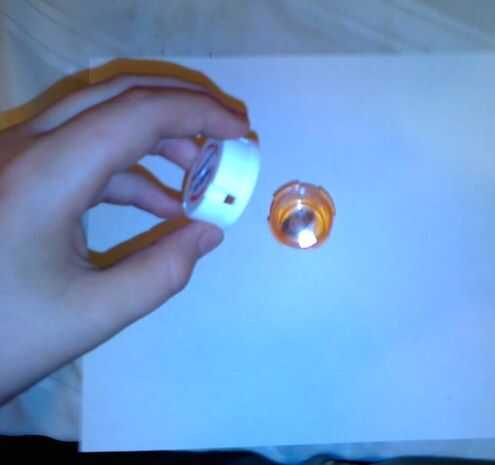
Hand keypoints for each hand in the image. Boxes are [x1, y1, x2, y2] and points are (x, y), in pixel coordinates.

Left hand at [0, 74, 248, 403]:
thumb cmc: (8, 333)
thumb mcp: (94, 313)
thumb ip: (163, 272)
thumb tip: (211, 232)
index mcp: (44, 177)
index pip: (135, 115)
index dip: (196, 114)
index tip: (239, 133)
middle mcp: (26, 148)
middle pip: (117, 95)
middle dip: (182, 107)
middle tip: (229, 132)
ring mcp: (18, 156)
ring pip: (101, 116)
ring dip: (159, 137)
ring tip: (204, 172)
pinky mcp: (19, 172)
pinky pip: (85, 151)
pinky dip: (132, 169)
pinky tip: (165, 204)